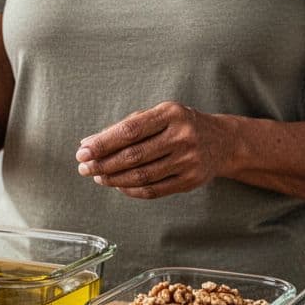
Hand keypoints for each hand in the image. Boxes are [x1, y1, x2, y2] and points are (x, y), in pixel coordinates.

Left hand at [75, 102, 237, 198]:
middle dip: (104, 164)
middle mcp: (182, 136)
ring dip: (114, 179)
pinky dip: (130, 190)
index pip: (129, 131)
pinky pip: (153, 190)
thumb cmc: (179, 125)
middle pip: (134, 155)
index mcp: (171, 114)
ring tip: (98, 176)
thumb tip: (88, 142)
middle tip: (84, 168)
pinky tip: (117, 185)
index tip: (82, 151)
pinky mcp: (190, 180)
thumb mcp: (158, 115)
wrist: (222, 141)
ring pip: (142, 176)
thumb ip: (125, 127)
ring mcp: (188, 160)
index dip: (103, 143)